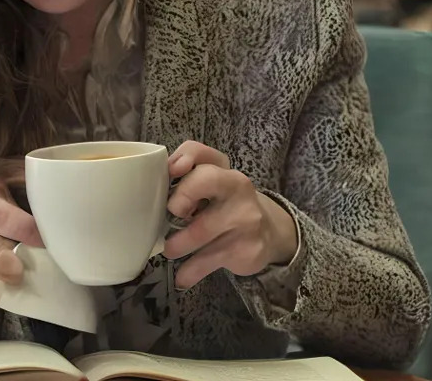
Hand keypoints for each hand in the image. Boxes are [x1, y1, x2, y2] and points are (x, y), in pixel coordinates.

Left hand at [162, 141, 298, 288]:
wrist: (270, 233)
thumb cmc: (227, 204)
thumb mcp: (212, 185)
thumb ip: (187, 174)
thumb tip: (161, 179)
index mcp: (223, 170)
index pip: (202, 153)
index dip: (183, 159)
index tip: (171, 174)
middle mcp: (237, 189)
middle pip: (205, 180)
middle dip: (179, 198)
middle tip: (171, 215)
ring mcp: (245, 219)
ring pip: (201, 229)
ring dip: (176, 244)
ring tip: (170, 250)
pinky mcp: (246, 249)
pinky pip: (209, 261)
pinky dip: (189, 272)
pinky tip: (182, 277)